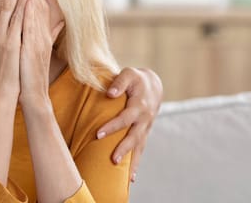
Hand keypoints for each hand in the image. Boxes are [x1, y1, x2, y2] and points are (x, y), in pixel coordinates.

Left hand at [19, 0, 63, 107]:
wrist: (32, 94)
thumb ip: (47, 33)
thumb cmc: (30, 73)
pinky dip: (29, 12)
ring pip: (34, 11)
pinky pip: (32, 27)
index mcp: (39, 32)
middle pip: (35, 3)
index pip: (34, 5)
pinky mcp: (33, 48)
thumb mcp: (38, 49)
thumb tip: (59, 21)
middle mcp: (40, 33)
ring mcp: (38, 40)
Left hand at [96, 67, 162, 181]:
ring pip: (140, 147)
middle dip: (124, 149)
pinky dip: (136, 164)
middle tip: (113, 160)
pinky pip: (141, 150)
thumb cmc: (135, 79)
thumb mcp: (129, 73)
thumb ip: (119, 82)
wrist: (153, 86)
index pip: (125, 118)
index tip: (97, 134)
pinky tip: (131, 178)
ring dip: (133, 162)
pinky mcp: (144, 133)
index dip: (112, 126)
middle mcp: (145, 119)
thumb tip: (109, 93)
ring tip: (126, 177)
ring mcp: (146, 128)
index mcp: (140, 105)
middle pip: (134, 137)